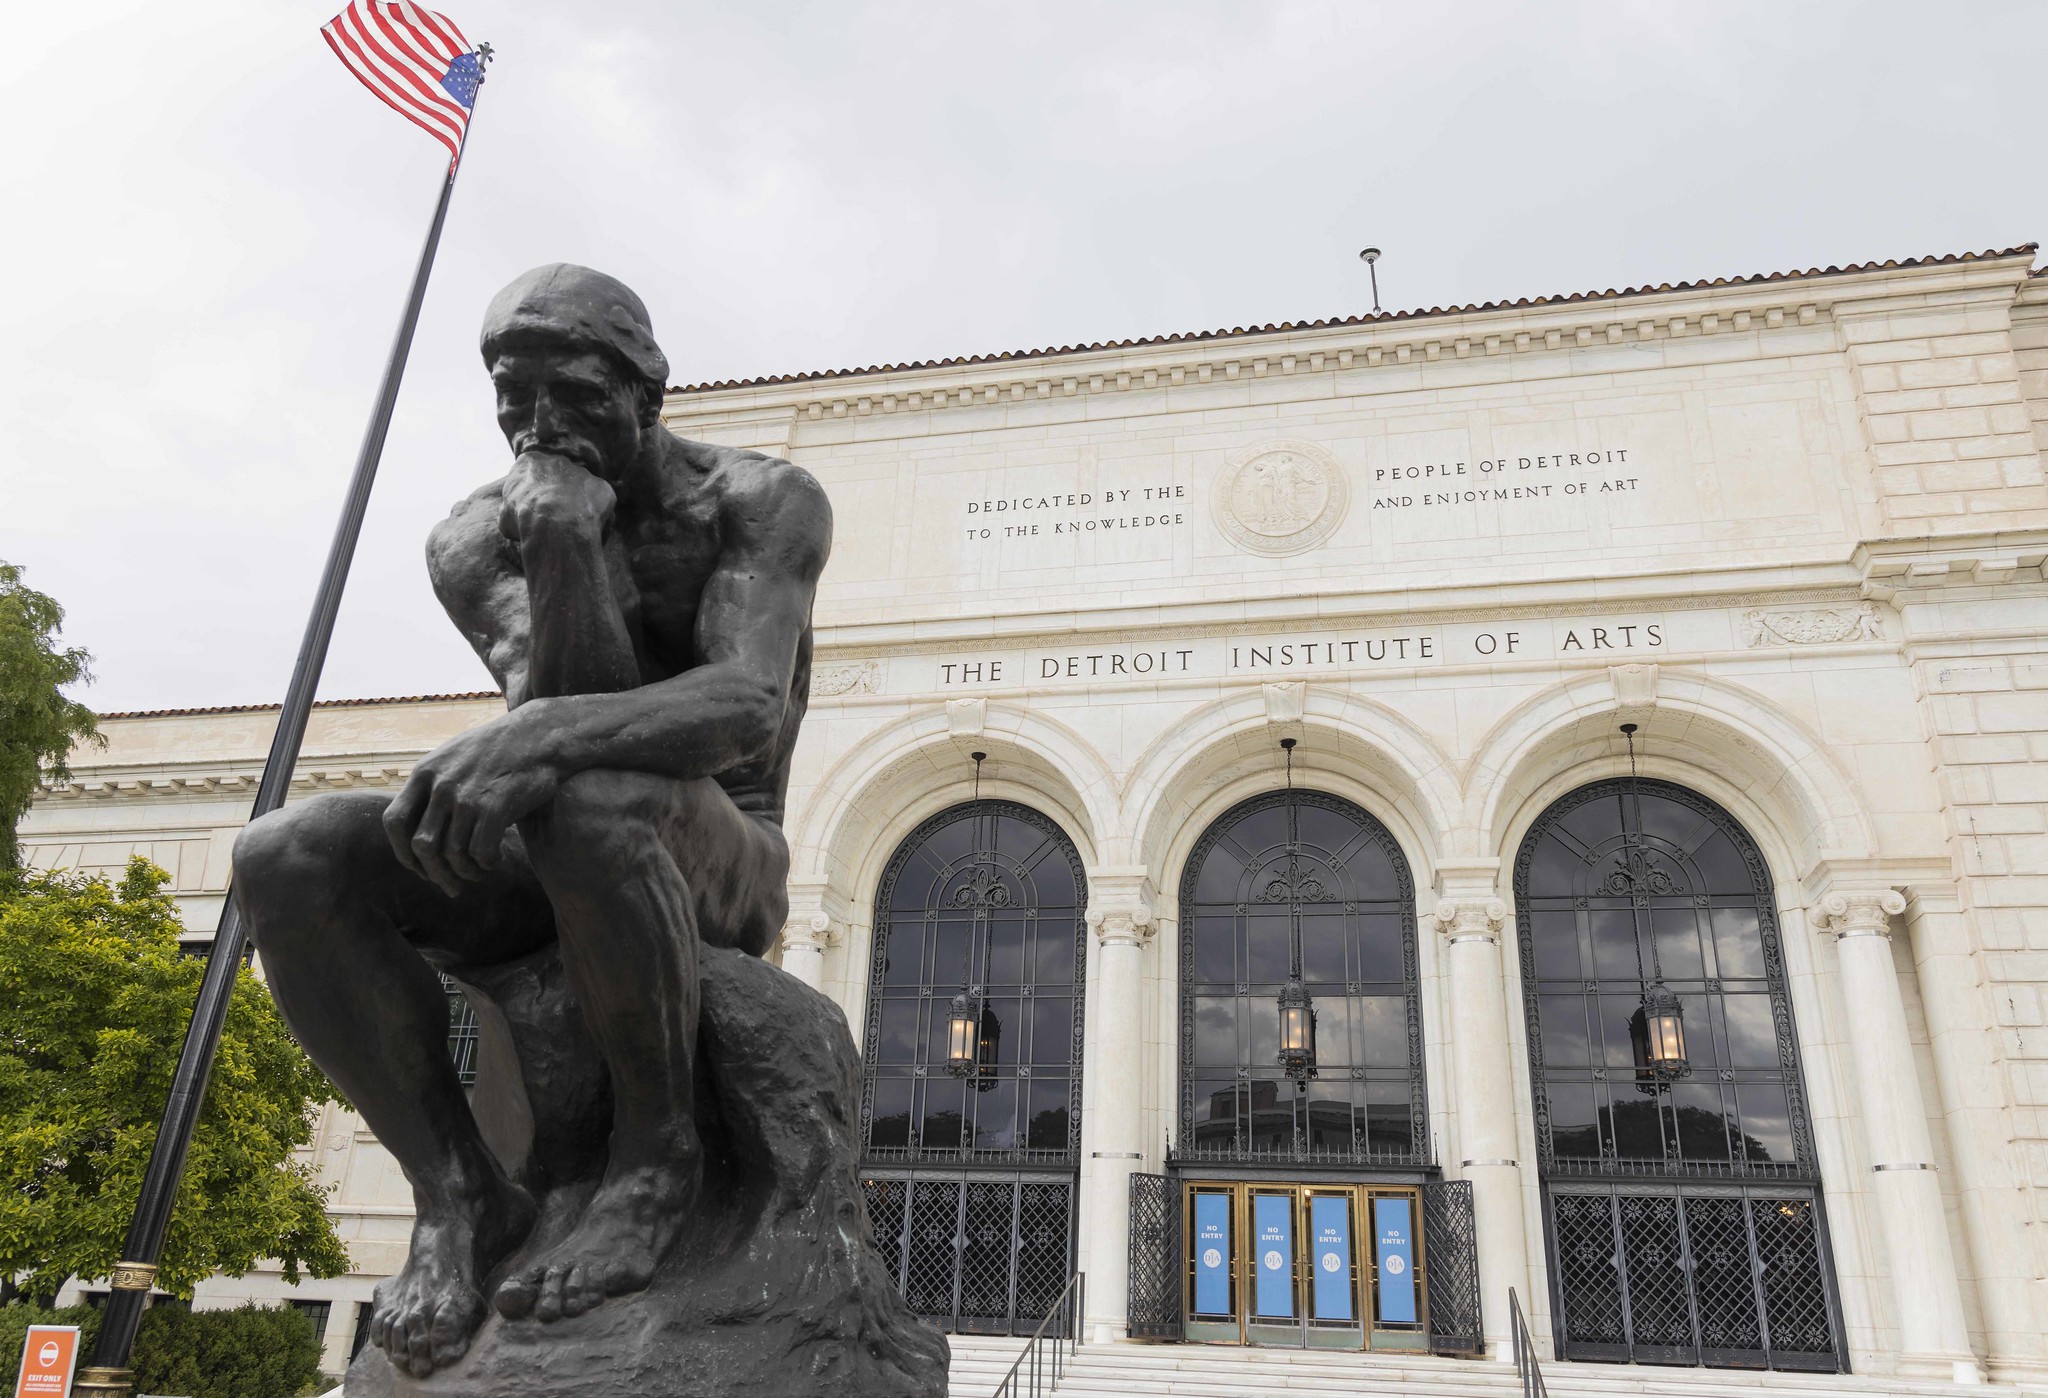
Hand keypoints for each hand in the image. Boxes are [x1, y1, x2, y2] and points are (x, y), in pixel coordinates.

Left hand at [384, 709, 561, 895]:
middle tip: (451, 886)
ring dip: (466, 873)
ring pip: (452, 854)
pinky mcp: (495, 806)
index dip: (403, 852)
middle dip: (435, 874)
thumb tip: (419, 834)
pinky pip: (480, 853)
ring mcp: (467, 796)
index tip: (420, 867)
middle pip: (422, 846)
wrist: (540, 735)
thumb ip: (432, 788)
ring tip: (479, 873)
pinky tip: (496, 860)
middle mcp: (441, 785)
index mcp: (425, 772)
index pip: (394, 822)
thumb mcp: (453, 759)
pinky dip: (487, 865)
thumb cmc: (499, 752)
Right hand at [500, 451, 615, 542]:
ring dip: (578, 509)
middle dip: (557, 498)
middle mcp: (558, 461)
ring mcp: (583, 473)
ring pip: (581, 493)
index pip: (531, 474)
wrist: (554, 525)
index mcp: (530, 462)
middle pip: (558, 479)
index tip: (534, 511)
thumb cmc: (523, 520)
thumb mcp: (505, 515)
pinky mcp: (603, 488)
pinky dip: (597, 519)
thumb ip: (513, 508)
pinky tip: (589, 535)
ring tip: (573, 532)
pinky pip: (601, 506)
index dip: (533, 495)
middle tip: (555, 521)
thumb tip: (515, 518)